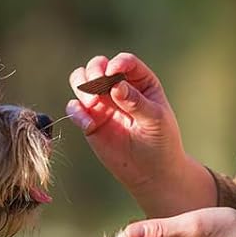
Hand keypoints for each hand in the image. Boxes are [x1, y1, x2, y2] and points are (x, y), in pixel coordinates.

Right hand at [66, 52, 216, 216]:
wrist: (152, 173)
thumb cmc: (161, 142)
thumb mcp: (155, 120)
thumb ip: (136, 102)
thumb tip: (116, 86)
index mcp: (140, 82)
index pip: (125, 63)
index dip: (117, 64)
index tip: (113, 74)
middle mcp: (118, 88)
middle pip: (97, 66)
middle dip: (94, 72)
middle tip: (97, 88)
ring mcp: (103, 105)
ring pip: (81, 82)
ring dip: (82, 88)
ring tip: (92, 105)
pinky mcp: (91, 122)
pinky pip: (74, 109)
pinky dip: (76, 112)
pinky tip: (89, 125)